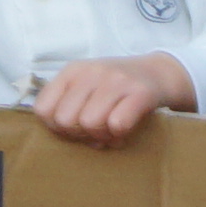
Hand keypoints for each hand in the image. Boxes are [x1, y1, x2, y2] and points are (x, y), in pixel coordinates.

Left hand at [31, 54, 191, 146]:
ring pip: (89, 123)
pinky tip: (124, 131)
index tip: (73, 127)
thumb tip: (56, 134)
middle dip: (79, 133)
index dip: (56, 127)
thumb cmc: (117, 87)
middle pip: (65, 120)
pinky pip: (117, 124)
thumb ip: (66, 104)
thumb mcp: (86, 86)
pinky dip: (119, 134)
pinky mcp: (140, 93)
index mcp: (73, 71)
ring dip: (101, 135)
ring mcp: (116, 80)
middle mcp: (92, 72)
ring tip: (110, 130)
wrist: (161, 73)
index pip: (44, 109)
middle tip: (95, 130)